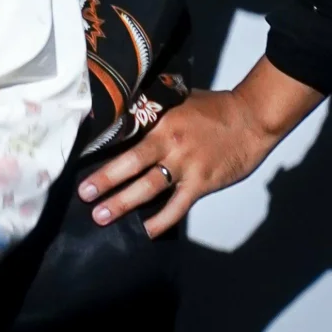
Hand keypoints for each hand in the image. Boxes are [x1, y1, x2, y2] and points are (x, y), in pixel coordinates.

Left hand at [77, 58, 324, 239]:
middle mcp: (169, 143)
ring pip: (148, 187)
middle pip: (130, 163)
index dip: (102, 148)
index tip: (79, 160)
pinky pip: (177, 207)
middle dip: (105, 180)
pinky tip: (146, 232)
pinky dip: (161, 221)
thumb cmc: (214, 108)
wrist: (251, 119)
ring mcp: (186, 165)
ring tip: (101, 216)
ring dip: (123, 203)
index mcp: (160, 120)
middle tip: (84, 194)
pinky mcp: (201, 183)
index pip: (125, 135)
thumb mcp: (179, 100)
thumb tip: (126, 112)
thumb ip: (154, 109)